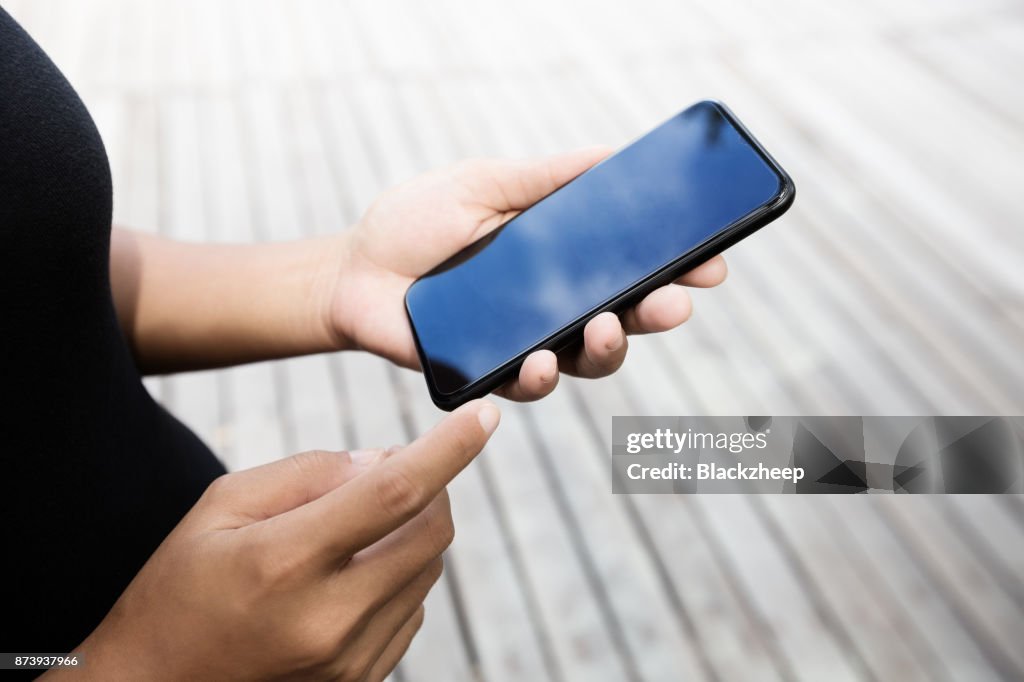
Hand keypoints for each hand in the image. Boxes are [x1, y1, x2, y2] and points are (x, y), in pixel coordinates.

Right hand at [56, 400, 500, 681]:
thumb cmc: (179, 588)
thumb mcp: (221, 506)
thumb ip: (309, 474)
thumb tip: (387, 459)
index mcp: (287, 562)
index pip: (396, 491)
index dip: (449, 447)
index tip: (485, 415)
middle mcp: (329, 618)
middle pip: (431, 529)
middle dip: (431, 486)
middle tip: (393, 472)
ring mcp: (350, 660)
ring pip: (428, 568)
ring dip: (413, 532)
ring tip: (354, 531)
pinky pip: (412, 610)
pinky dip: (399, 576)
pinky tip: (350, 577)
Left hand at [326, 148, 727, 400]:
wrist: (352, 271)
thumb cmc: (415, 223)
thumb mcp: (483, 184)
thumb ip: (545, 178)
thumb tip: (613, 155)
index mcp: (561, 255)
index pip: (631, 263)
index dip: (675, 267)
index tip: (711, 263)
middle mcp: (554, 302)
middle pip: (627, 316)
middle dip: (659, 312)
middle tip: (674, 302)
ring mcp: (527, 340)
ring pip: (591, 359)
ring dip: (611, 348)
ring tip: (606, 326)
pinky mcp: (490, 371)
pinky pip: (529, 383)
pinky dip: (541, 376)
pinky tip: (540, 361)